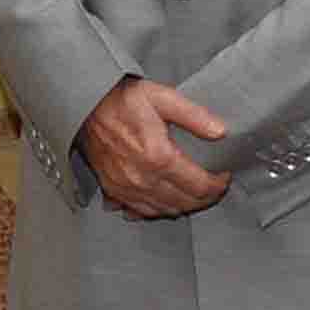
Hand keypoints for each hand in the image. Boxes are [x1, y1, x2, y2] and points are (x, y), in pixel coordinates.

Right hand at [81, 77, 231, 217]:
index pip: (199, 186)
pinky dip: (159, 209)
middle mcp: (142, 178)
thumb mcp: (162, 97)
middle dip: (206, 198)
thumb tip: (221, 131)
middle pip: (185, 203)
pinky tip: (166, 200)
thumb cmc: (123, 100)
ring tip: (195, 193)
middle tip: (214, 187)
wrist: (86, 106)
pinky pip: (141, 211)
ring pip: (165, 211)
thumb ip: (194, 116)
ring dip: (185, 205)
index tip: (224, 177)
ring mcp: (126, 188)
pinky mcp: (113, 190)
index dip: (218, 185)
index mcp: (159, 156)